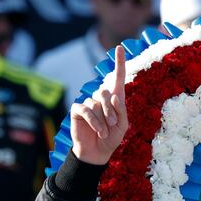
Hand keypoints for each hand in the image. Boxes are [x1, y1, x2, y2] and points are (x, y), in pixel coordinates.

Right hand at [71, 46, 128, 164]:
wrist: (97, 152)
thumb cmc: (111, 138)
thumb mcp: (122, 126)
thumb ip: (121, 110)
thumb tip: (114, 95)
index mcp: (114, 99)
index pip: (117, 78)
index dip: (119, 63)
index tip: (119, 47)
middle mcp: (101, 98)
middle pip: (106, 92)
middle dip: (111, 110)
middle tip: (113, 124)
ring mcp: (88, 103)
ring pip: (96, 102)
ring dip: (103, 119)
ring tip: (105, 131)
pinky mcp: (78, 110)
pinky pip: (86, 109)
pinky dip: (94, 121)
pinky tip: (98, 130)